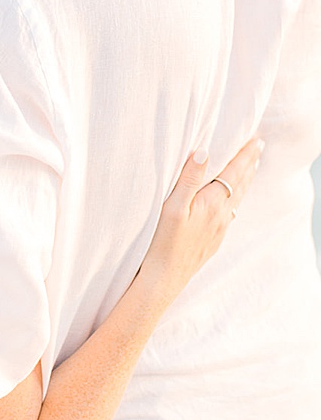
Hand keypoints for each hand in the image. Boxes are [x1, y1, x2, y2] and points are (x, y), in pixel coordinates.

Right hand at [138, 138, 263, 304]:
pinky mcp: (213, 241)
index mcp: (213, 204)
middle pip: (241, 185)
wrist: (164, 279)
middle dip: (249, 165)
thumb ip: (189, 179)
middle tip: (258, 148)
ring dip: (245, 181)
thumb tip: (204, 153)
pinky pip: (230, 214)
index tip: (255, 140)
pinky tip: (231, 202)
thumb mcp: (172, 206)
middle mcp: (222, 216)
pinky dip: (235, 199)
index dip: (245, 156)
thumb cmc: (163, 241)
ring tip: (250, 169)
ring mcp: (219, 230)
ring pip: (237, 200)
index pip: (234, 173)